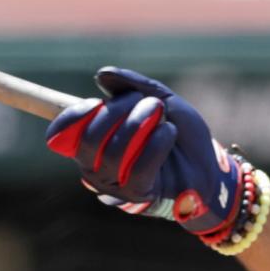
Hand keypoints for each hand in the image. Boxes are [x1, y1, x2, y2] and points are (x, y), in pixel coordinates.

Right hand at [44, 68, 255, 242]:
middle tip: (145, 102)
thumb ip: (132, 86)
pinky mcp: (139, 195)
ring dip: (141, 125)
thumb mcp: (158, 99)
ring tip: (162, 115)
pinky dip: (157, 143)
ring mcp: (116, 185)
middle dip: (116, 112)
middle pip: (89, 139)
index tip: (96, 101)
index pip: (61, 136)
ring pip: (116, 153)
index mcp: (92, 144)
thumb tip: (102, 75)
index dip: (72, 117)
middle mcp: (96, 168)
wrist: (208, 164)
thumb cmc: (176, 132)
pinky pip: (140, 167)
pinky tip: (170, 133)